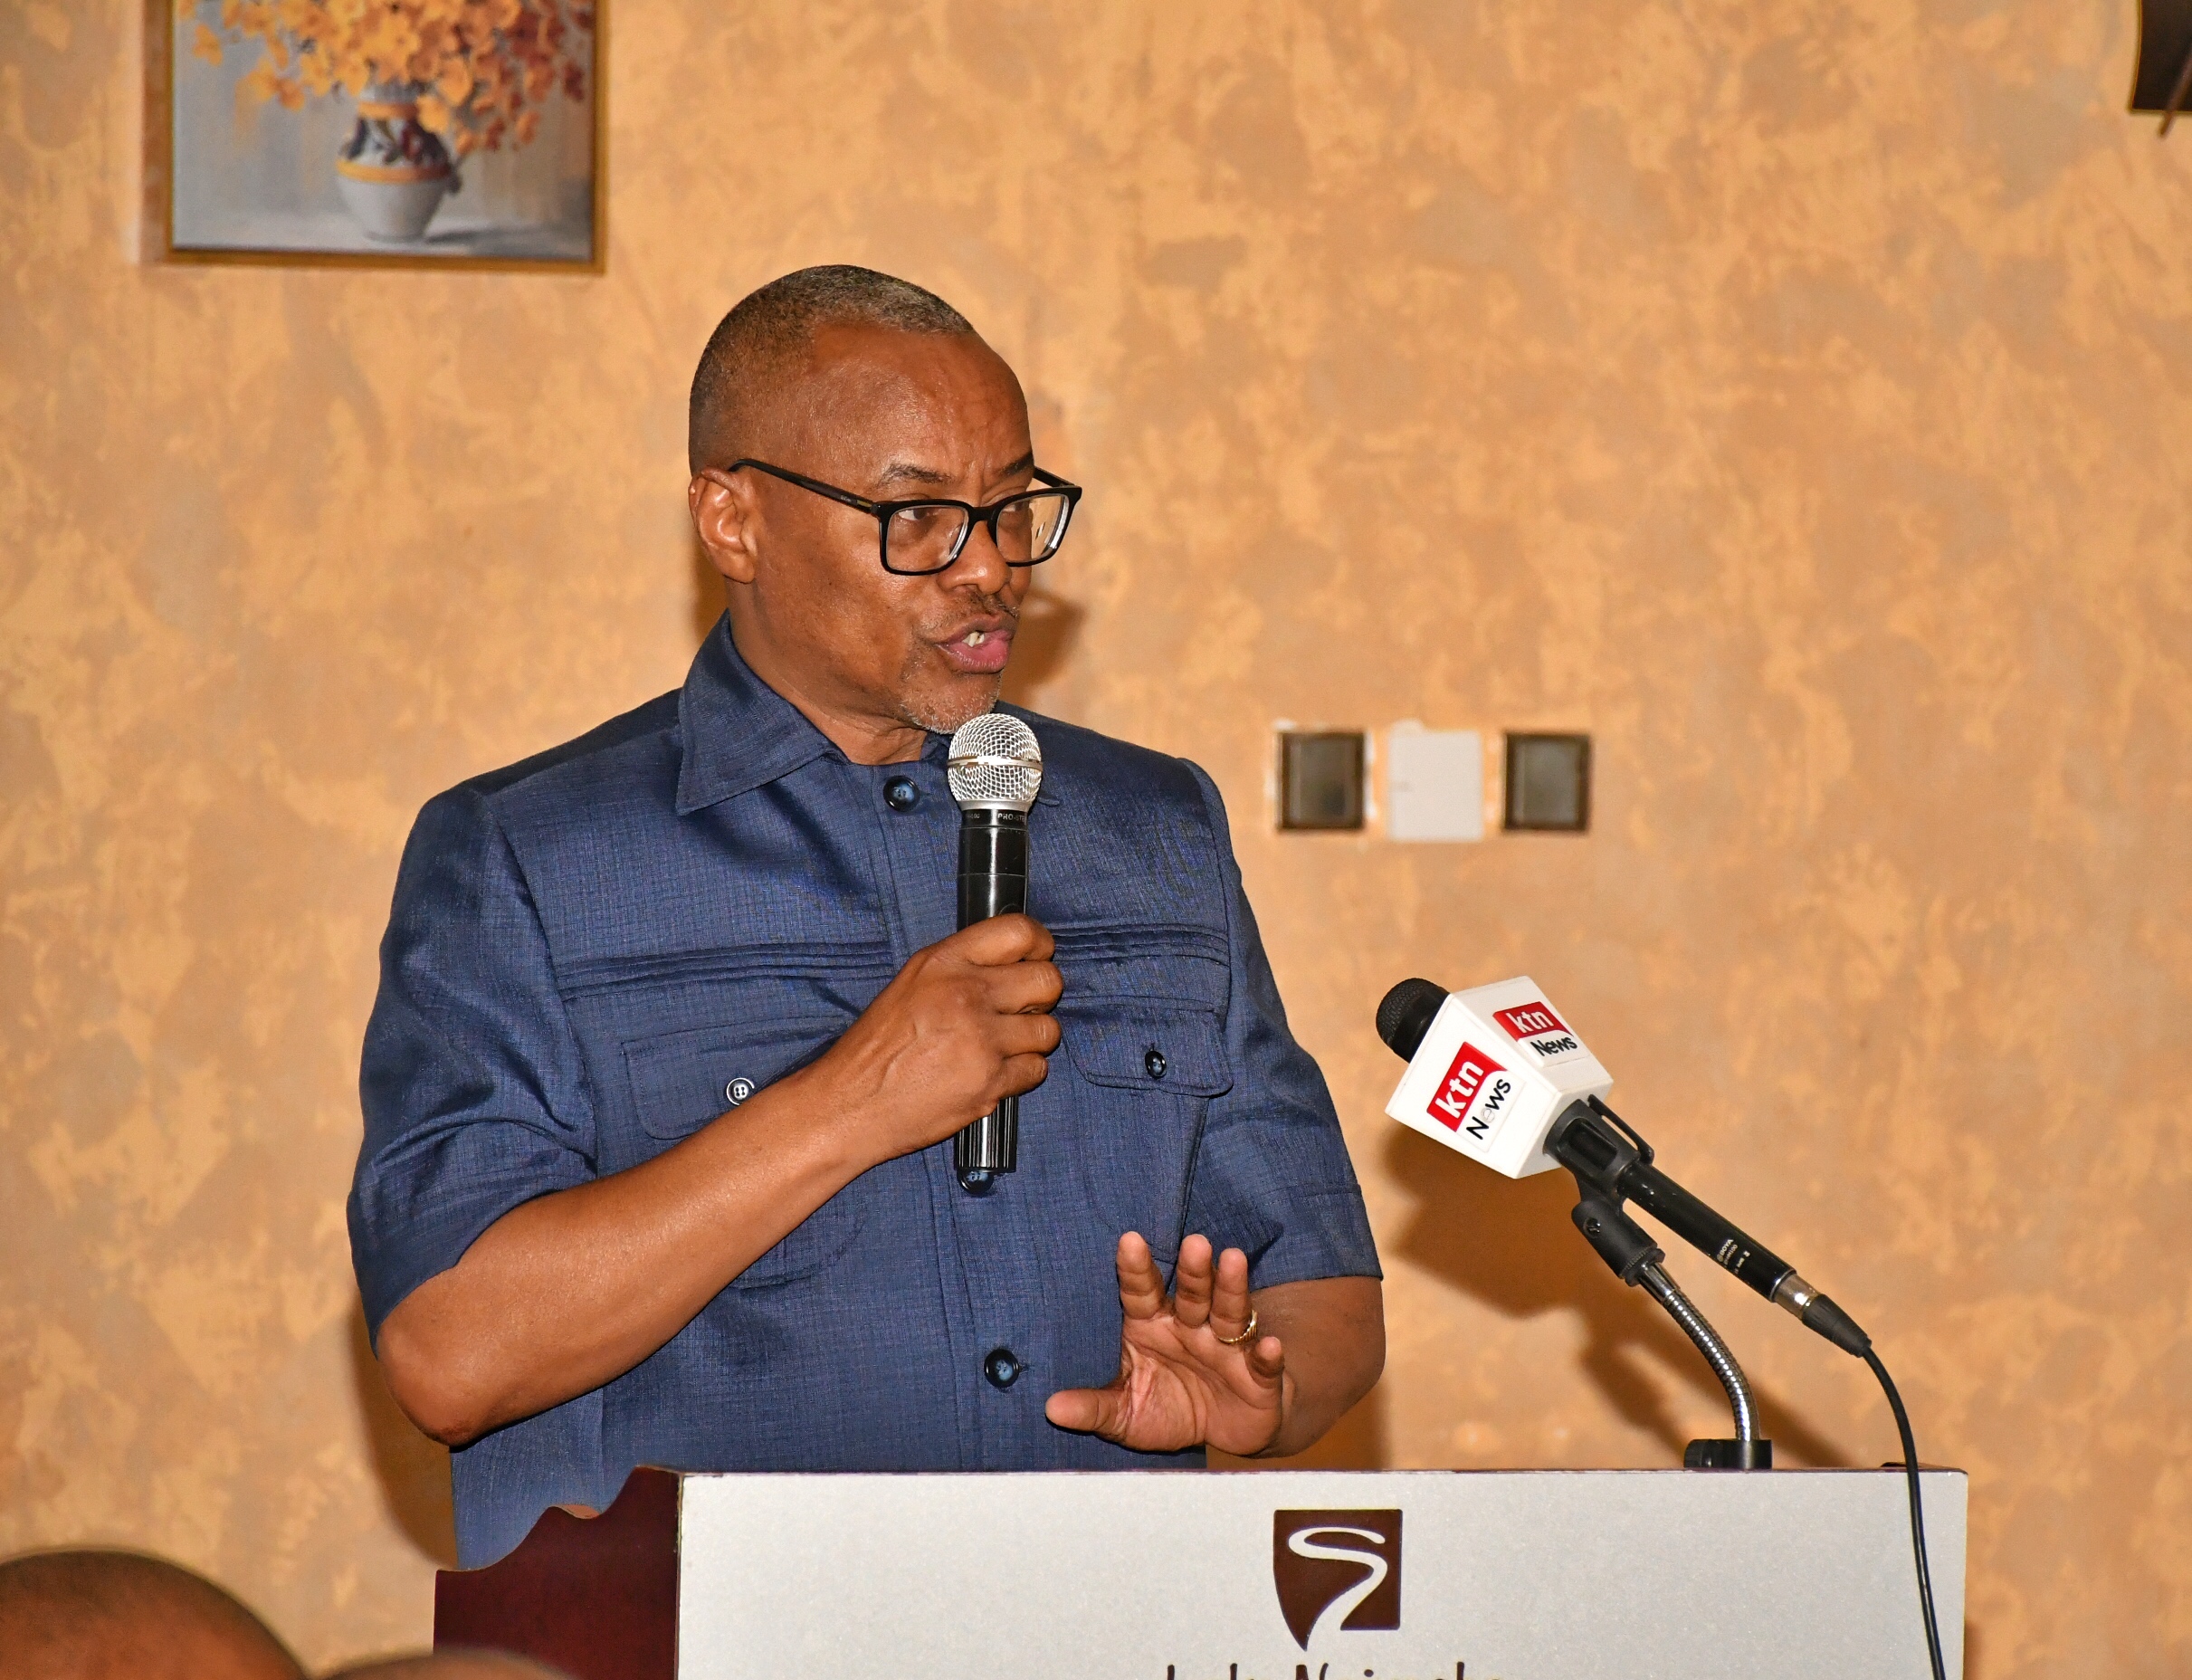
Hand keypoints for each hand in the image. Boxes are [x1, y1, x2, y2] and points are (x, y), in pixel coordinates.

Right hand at [801, 913, 1060, 1166]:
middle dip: (1041, 998)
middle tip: (1021, 1011)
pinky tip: (994, 1074)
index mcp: (944, 961)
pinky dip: (1022, 1074)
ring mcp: (981, 1039)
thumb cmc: (876, 1048)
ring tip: (1002, 1047)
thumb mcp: (911, 983)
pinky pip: (1036, 1069)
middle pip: (1048, 980)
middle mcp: (966, 993)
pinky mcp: (990, 1082)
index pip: (1019, 931)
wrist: (850, 1104)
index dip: (1040, 945)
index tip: (1039, 958)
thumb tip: (1014, 963)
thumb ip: (961, 967)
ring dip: (1032, 1041)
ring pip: (1048, 1030)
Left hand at [1045, 1233, 1288, 1454]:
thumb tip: (1052, 1408)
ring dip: (1232, 1288)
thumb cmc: (1169, 1410)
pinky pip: (1264, 1364)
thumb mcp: (1126, 1414)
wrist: (1224, 1432)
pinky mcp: (1260, 1376)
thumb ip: (1094, 1408)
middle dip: (1194, 1270)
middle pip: (1192, 1293)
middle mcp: (1193, 1328)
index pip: (1143, 1292)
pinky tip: (1270, 1345)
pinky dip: (1268, 1355)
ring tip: (1233, 1260)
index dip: (1136, 1269)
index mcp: (1154, 1326)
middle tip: (1194, 1243)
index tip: (1129, 1241)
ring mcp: (1228, 1348)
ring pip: (1230, 1313)